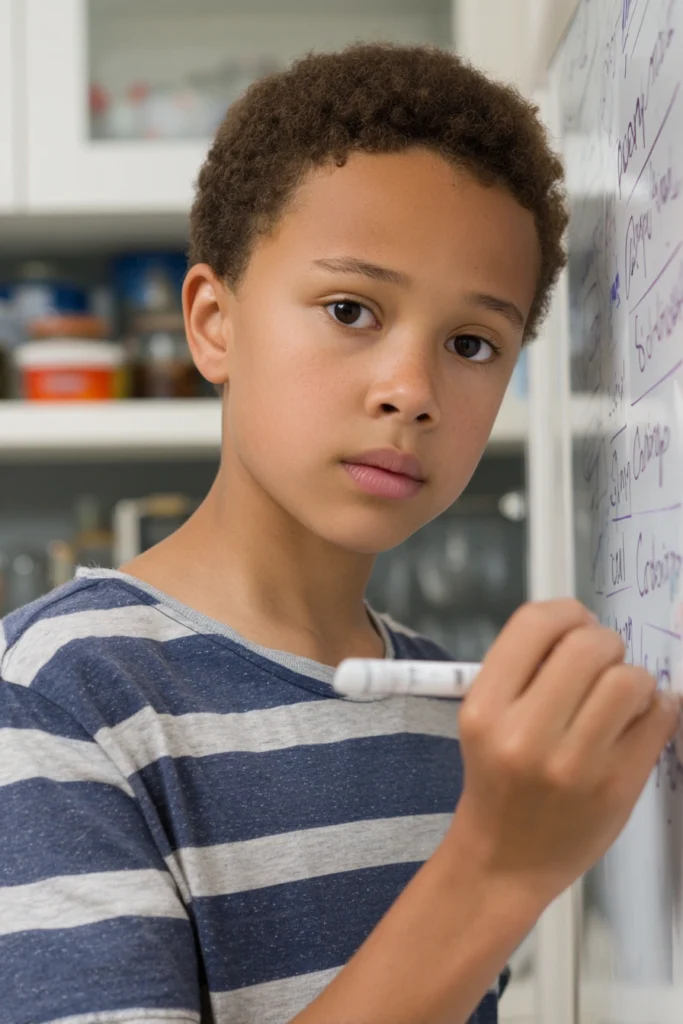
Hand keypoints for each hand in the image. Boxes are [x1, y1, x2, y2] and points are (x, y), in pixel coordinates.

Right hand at [445, 598, 679, 911]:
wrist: (504, 861)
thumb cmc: (497, 782)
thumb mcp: (485, 720)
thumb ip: (524, 671)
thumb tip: (582, 625)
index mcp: (485, 709)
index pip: (534, 624)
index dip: (566, 613)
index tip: (575, 626)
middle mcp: (525, 735)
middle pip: (587, 645)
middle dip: (604, 644)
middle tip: (602, 663)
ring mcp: (574, 765)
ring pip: (629, 680)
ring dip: (633, 678)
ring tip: (622, 697)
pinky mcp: (617, 788)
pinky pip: (658, 719)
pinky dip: (657, 708)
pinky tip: (640, 719)